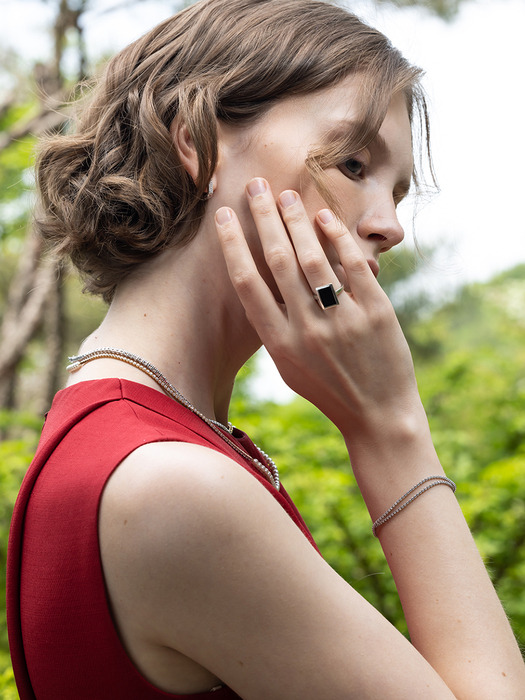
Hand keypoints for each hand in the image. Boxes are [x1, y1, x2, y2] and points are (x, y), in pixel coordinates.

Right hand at [215, 178, 421, 440]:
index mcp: (279, 343)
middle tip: (256, 186)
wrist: (378, 414)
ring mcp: (343, 320)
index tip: (224, 215)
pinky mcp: (376, 313)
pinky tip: (324, 218)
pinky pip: (352, 267)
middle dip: (264, 218)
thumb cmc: (327, 388)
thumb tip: (260, 281)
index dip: (233, 245)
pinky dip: (337, 238)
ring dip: (297, 221)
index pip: (248, 284)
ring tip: (288, 195)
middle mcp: (306, 330)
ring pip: (313, 259)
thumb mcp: (288, 366)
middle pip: (278, 261)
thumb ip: (273, 326)